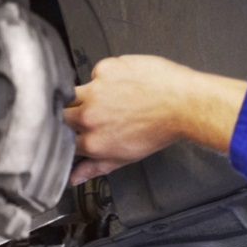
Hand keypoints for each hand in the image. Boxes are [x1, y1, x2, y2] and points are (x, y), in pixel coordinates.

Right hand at [63, 55, 246, 184]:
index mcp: (93, 141)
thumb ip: (96, 167)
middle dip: (72, 115)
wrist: (183, 103)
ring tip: (109, 98)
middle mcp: (90, 116)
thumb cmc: (161, 129)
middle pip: (62, 115)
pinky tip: (124, 83)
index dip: (69, 136)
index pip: (64, 140)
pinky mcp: (105, 69)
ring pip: (73, 92)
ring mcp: (96, 91)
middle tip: (94, 113)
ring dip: (85, 96)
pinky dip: (107, 78)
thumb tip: (76, 177)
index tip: (76, 133)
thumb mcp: (126, 157)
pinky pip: (96, 72)